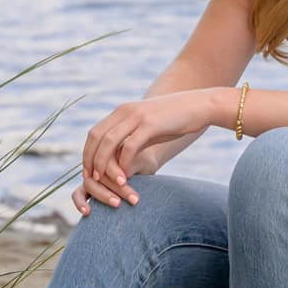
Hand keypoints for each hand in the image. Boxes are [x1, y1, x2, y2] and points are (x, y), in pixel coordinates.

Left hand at [74, 89, 220, 212]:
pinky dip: (124, 163)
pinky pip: (129, 146)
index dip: (88, 153)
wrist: (199, 106)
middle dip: (91, 159)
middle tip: (91, 179)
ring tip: (105, 181)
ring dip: (103, 164)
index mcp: (122, 111)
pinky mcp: (150, 124)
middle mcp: (125, 111)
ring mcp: (137, 116)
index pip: (95, 133)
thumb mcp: (148, 127)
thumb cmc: (175, 120)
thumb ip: (132, 138)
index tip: (89, 171)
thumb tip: (120, 159)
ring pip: (109, 142)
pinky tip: (126, 177)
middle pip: (97, 137)